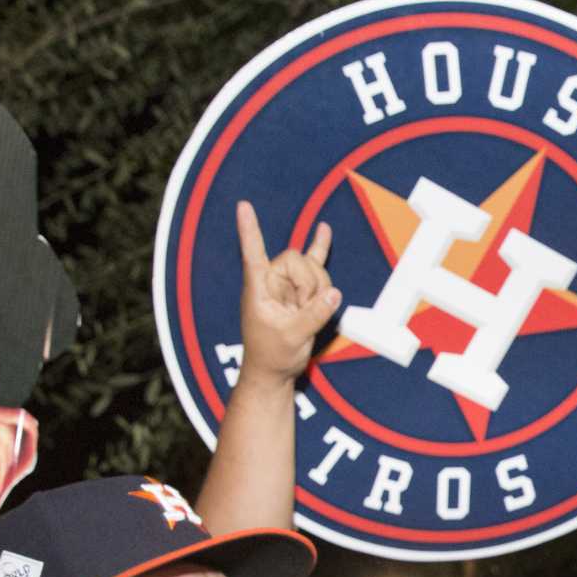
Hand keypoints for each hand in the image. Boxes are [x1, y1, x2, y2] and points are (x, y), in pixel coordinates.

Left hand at [235, 199, 340, 388]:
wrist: (274, 370)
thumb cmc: (272, 355)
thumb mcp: (292, 338)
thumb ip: (313, 315)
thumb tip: (333, 293)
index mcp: (258, 288)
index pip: (253, 254)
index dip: (249, 231)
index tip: (243, 206)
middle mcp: (271, 280)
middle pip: (298, 261)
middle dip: (310, 285)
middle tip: (304, 311)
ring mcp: (287, 283)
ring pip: (313, 269)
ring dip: (319, 290)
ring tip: (309, 313)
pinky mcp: (301, 290)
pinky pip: (314, 263)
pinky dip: (320, 248)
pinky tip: (324, 229)